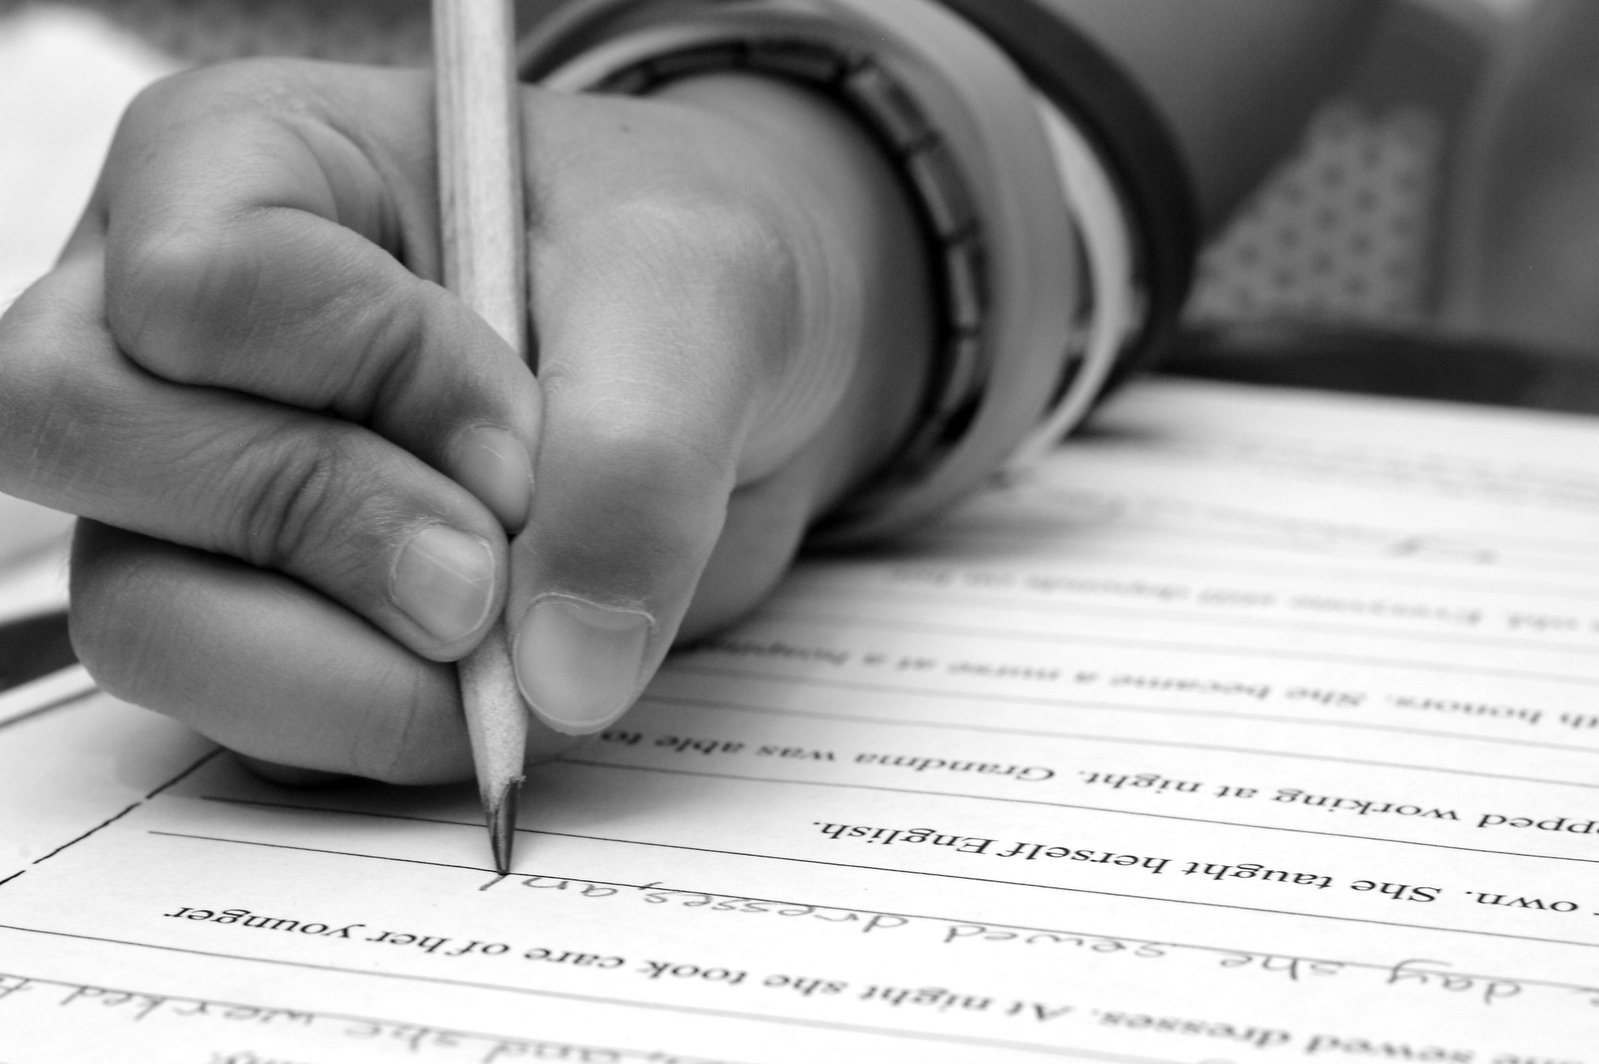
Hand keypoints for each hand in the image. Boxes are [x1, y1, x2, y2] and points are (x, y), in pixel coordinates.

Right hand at [0, 59, 929, 780]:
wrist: (722, 376)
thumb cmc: (676, 270)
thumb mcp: (696, 301)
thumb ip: (636, 460)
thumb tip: (559, 674)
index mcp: (240, 165)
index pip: (200, 285)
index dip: (377, 380)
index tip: (526, 445)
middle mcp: (167, 325)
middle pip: (82, 433)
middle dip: (325, 525)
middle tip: (493, 573)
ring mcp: (191, 488)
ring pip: (142, 613)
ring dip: (349, 670)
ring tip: (506, 642)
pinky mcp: (255, 617)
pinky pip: (246, 721)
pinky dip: (378, 726)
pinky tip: (486, 679)